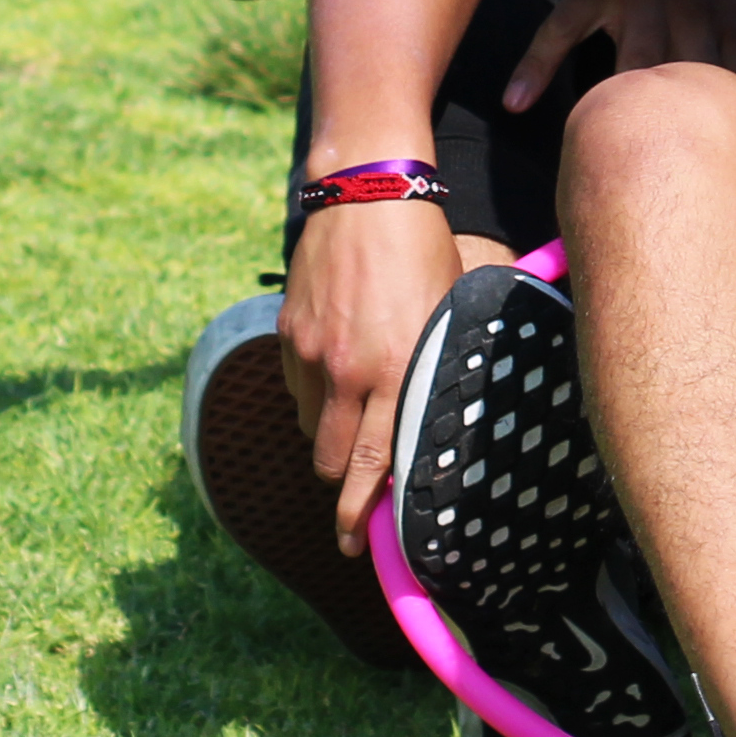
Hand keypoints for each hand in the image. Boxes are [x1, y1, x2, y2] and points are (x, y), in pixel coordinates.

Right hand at [283, 194, 463, 546]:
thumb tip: (438, 419)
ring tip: (356, 409)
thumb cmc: (424, 251)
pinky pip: (295, 388)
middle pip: (329, 459)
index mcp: (395, 367)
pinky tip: (336, 369)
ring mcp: (310, 351)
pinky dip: (312, 393)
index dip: (360, 512)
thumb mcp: (447, 313)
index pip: (372, 462)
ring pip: (308, 426)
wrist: (368, 191)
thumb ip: (437, 370)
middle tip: (357, 490)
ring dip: (328, 433)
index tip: (355, 545)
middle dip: (342, 482)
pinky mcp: (288, 331)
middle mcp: (347, 368)